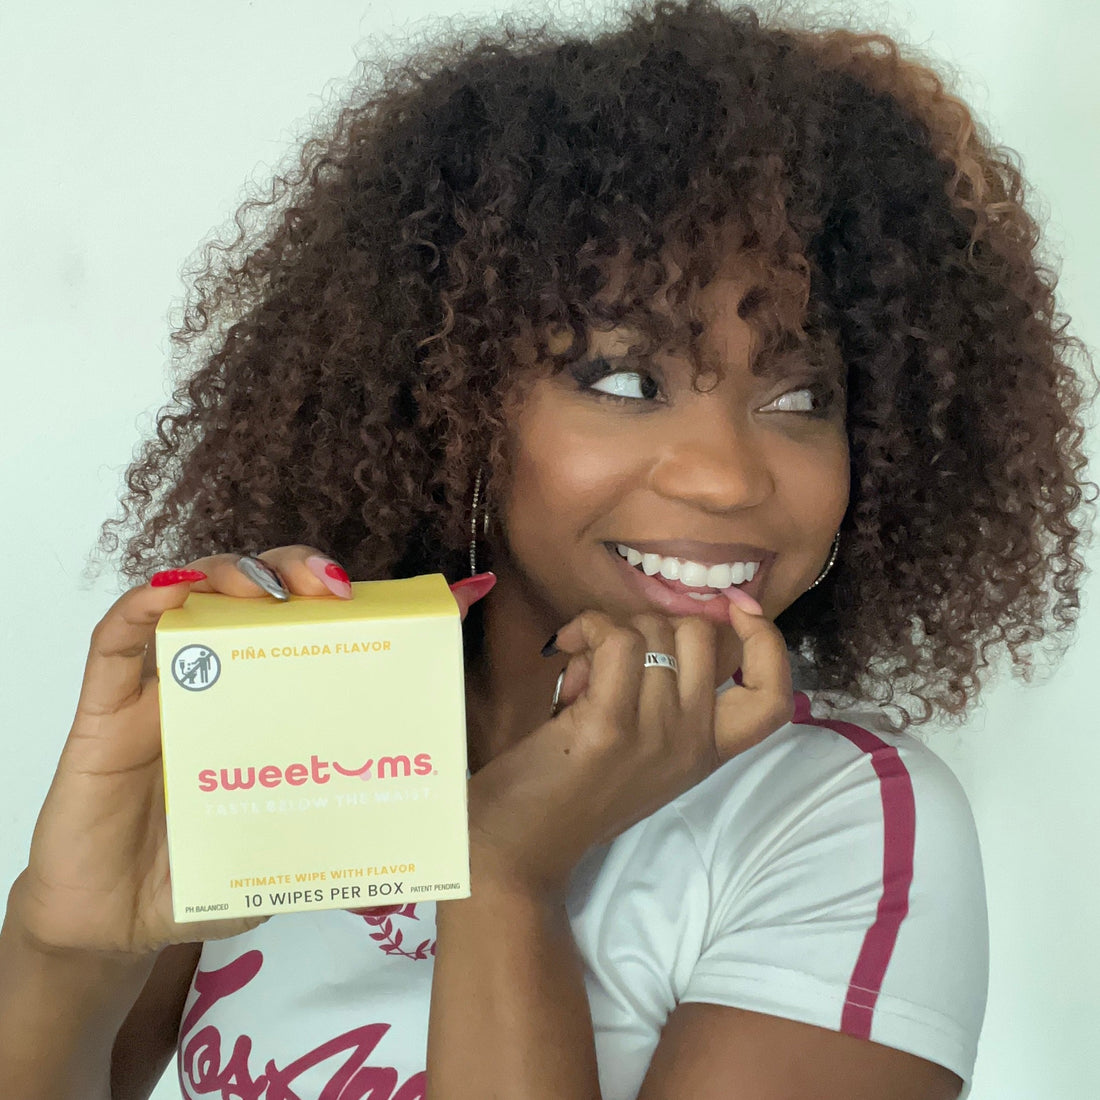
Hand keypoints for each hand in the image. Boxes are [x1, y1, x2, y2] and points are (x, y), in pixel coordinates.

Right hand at [12, 549, 494, 957]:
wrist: (118, 927)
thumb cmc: (206, 877)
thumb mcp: (290, 845)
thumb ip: (335, 826)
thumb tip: (412, 832)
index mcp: (265, 703)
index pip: (301, 624)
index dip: (333, 597)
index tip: (370, 599)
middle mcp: (216, 683)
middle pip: (252, 594)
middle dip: (291, 570)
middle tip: (326, 586)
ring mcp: (158, 691)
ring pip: (189, 598)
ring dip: (228, 574)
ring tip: (265, 587)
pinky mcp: (102, 713)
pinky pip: (113, 643)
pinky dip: (140, 607)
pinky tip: (171, 592)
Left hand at [464, 598, 793, 898]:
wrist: (517, 850)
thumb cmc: (568, 789)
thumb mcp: (639, 749)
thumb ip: (661, 696)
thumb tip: (651, 627)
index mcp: (704, 752)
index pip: (774, 696)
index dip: (768, 640)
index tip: (736, 607)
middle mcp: (690, 744)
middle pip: (701, 635)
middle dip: (651, 622)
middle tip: (610, 651)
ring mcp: (654, 735)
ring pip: (652, 631)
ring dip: (609, 628)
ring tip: (579, 663)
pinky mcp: (609, 725)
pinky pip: (617, 640)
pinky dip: (588, 627)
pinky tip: (563, 646)